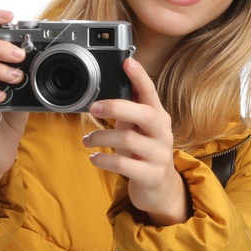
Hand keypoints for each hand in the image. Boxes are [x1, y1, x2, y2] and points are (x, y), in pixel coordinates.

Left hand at [83, 57, 189, 226]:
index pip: (150, 93)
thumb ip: (128, 111)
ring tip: (88, 141)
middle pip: (144, 114)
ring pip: (128, 139)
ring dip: (101, 138)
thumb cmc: (143, 153)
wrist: (160, 189)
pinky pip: (123, 164)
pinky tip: (94, 158)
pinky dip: (103, 160)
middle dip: (116, 107)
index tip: (128, 61)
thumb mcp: (138, 129)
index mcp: (158, 117)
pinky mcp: (152, 175)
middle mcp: (162, 133)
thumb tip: (109, 87)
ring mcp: (159, 155)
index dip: (140, 77)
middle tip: (94, 108)